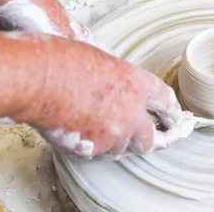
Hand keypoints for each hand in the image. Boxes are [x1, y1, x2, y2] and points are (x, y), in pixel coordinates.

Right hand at [14, 34, 199, 157]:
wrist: (36, 78)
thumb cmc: (61, 61)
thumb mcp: (100, 60)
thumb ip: (117, 79)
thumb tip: (116, 88)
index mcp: (136, 82)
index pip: (165, 101)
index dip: (171, 113)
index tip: (176, 120)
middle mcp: (131, 110)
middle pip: (150, 137)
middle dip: (144, 138)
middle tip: (137, 135)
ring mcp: (113, 131)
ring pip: (122, 148)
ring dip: (114, 142)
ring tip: (94, 124)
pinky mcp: (93, 147)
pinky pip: (98, 152)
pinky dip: (92, 146)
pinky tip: (78, 128)